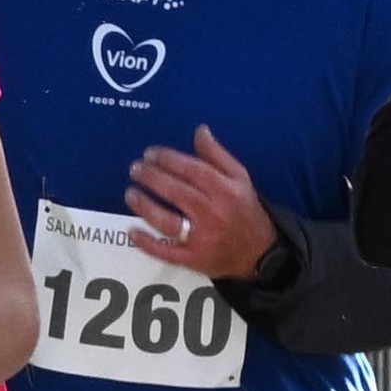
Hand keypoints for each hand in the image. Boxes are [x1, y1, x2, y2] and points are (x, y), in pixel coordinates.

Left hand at [116, 127, 277, 280]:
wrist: (260, 253)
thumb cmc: (245, 210)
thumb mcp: (240, 178)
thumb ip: (217, 154)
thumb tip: (200, 130)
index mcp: (225, 190)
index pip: (192, 170)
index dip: (168, 160)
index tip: (149, 154)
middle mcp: (213, 213)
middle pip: (176, 192)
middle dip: (152, 178)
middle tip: (135, 169)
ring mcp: (202, 239)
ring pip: (168, 222)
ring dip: (146, 207)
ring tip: (131, 194)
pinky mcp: (194, 259)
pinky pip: (167, 252)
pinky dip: (148, 243)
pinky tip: (133, 231)